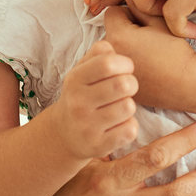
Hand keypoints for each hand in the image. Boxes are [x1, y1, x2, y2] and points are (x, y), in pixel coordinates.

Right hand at [47, 39, 137, 159]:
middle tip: (126, 88)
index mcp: (74, 80)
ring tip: (118, 107)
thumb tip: (113, 49)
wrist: (64, 134)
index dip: (124, 63)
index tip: (125, 69)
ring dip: (129, 106)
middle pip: (123, 85)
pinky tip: (118, 125)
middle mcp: (77, 103)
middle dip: (132, 84)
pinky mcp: (98, 146)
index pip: (107, 63)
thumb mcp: (82, 70)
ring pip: (129, 107)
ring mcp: (86, 126)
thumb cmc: (82, 95)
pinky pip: (130, 130)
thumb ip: (99, 53)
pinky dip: (129, 126)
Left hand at [99, 4, 192, 107]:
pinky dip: (124, 64)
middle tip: (146, 38)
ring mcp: (111, 71)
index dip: (128, 13)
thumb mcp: (159, 20)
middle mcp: (110, 53)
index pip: (113, 12)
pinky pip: (115, 67)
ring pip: (112, 48)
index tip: (143, 21)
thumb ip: (139, 3)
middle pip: (110, 31)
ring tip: (145, 53)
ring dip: (123, 46)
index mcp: (118, 35)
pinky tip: (143, 67)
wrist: (185, 83)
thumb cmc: (175, 51)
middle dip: (123, 30)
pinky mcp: (116, 83)